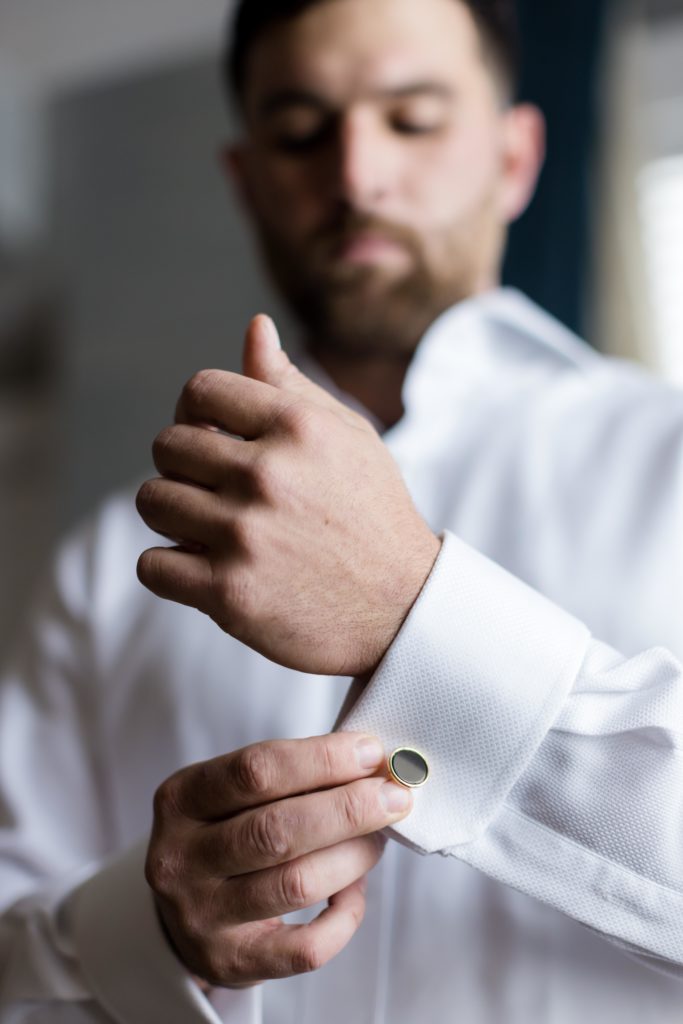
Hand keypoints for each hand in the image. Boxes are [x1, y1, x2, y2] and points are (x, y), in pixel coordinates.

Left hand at [136, 315, 440, 675]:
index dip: (193, 411)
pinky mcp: (229, 592)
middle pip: (167, 445)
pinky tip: (202, 567)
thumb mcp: (348, 438)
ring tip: (205, 528)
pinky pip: (153, 565)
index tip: (208, 437)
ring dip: (171, 515)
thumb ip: (292, 386)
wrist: (404, 609)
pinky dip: (170, 568)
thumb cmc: (373, 515)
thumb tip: (254, 327)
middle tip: (210, 489)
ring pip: (151, 501)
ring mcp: (246, 535)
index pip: (200, 389)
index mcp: (298, 427)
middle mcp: (269, 474)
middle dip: (181, 465)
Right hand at [146, 732, 411, 987]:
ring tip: (377, 839)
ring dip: (353, 856)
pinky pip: (305, 948)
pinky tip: (354, 892)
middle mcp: (182, 857)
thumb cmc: (226, 833)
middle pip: (277, 829)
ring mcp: (201, 915)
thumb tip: (373, 764)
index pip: (256, 769)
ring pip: (296, 884)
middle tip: (394, 796)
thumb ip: (290, 776)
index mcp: (182, 799)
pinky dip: (345, 917)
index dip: (322, 759)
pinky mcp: (230, 962)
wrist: (184, 913)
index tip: (371, 753)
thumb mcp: (233, 794)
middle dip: (349, 808)